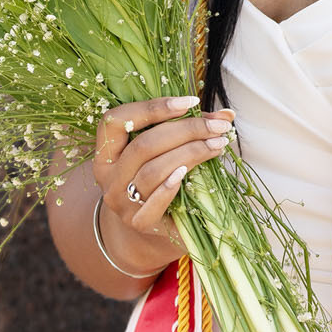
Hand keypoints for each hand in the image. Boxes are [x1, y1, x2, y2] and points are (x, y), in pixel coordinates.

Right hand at [93, 95, 233, 270]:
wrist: (148, 229)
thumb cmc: (157, 179)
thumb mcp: (163, 151)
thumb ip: (187, 129)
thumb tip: (226, 113)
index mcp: (106, 152)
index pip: (116, 120)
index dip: (152, 108)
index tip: (190, 102)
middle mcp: (107, 176)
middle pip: (143, 145)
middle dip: (186, 130)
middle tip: (218, 126)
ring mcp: (121, 202)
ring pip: (153, 170)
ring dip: (190, 153)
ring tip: (217, 144)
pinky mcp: (139, 223)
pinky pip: (154, 202)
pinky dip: (171, 185)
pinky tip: (188, 172)